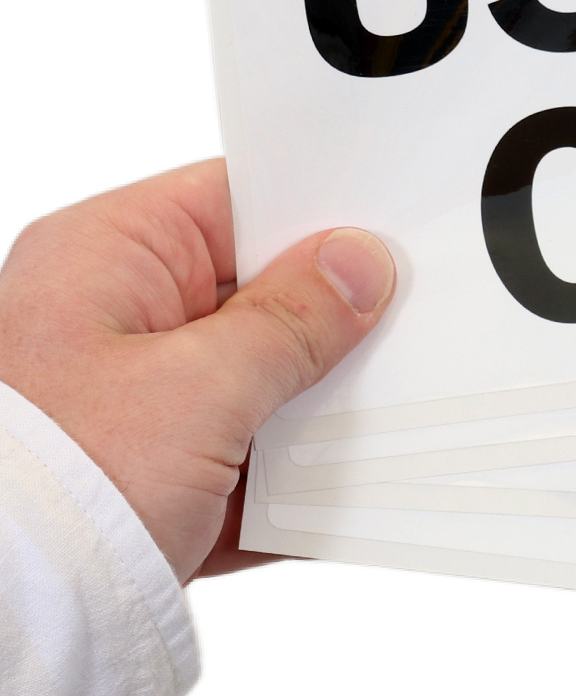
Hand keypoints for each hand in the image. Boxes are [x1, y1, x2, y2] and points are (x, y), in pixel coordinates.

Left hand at [0, 159, 394, 582]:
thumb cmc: (51, 493)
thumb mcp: (198, 389)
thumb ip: (292, 320)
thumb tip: (359, 263)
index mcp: (106, 258)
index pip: (238, 201)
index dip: (319, 215)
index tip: (395, 240)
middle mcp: (115, 318)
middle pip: (257, 293)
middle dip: (330, 326)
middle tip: (403, 336)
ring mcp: (135, 400)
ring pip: (259, 380)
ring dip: (313, 411)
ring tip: (377, 423)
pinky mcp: (153, 476)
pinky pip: (246, 456)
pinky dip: (291, 479)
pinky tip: (341, 494)